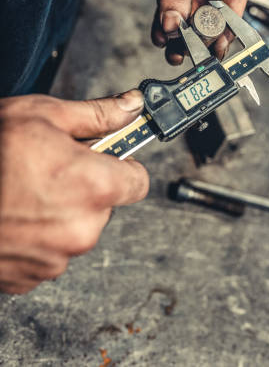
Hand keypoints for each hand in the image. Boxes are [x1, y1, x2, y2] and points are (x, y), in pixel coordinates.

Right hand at [0, 90, 147, 293]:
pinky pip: (49, 252)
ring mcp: (56, 258)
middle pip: (104, 204)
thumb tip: (130, 105)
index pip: (138, 181)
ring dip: (59, 211)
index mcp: (95, 187)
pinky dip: (37, 235)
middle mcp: (82, 229)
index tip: (109, 157)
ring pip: (75, 228)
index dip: (124, 164)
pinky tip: (13, 213)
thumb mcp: (43, 115)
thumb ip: (97, 114)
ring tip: (24, 190)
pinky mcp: (30, 278)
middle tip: (51, 167)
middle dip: (85, 185)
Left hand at [96, 0, 250, 63]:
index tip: (218, 46)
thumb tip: (176, 25)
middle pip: (218, 3)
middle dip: (204, 30)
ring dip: (184, 29)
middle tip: (194, 54)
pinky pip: (176, 0)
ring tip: (174, 50)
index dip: (228, 21)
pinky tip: (161, 33)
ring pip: (196, 6)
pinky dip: (168, 18)